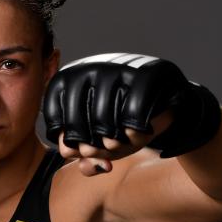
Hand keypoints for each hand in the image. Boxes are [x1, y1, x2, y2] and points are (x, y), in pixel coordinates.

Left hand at [43, 52, 220, 175]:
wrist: (166, 100)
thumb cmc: (122, 122)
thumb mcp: (98, 141)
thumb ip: (80, 154)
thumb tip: (73, 153)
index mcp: (69, 78)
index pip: (54, 116)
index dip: (67, 141)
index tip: (83, 149)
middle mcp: (89, 68)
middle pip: (76, 123)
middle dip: (92, 147)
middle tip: (108, 149)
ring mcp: (117, 67)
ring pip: (103, 121)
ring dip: (115, 143)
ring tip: (125, 141)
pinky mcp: (146, 71)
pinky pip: (132, 113)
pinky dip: (136, 131)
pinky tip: (141, 131)